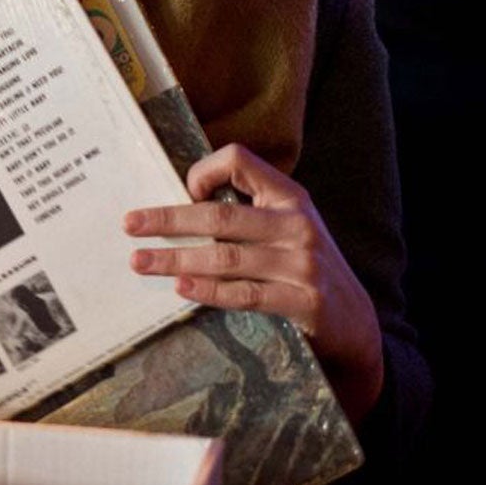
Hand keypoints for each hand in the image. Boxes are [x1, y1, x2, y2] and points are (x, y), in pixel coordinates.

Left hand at [124, 144, 384, 424]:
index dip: (204, 170)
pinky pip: (246, 294)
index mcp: (290, 197)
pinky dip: (210, 291)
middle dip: (169, 219)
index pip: (240, 160)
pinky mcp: (303, 301)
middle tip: (130, 225)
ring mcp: (302, 263)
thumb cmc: (306, 270)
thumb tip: (182, 207)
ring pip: (225, 256)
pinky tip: (182, 288)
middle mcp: (297, 224)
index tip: (179, 191)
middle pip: (220, 214)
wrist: (355, 324)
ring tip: (141, 262)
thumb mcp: (289, 229)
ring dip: (176, 258)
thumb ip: (250, 214)